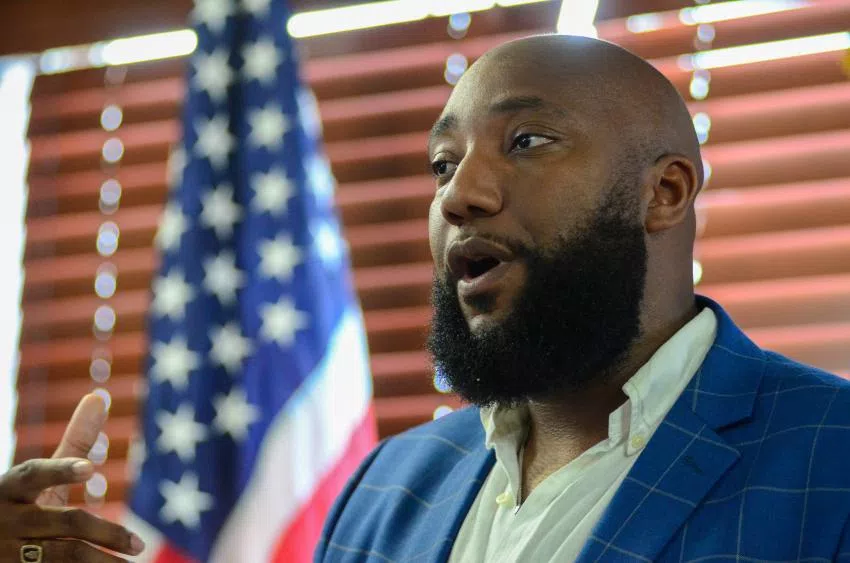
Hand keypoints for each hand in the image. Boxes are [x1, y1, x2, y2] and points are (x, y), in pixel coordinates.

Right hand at [0, 394, 144, 560]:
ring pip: (60, 558)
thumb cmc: (19, 505)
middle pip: (62, 523)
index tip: (90, 468)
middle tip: (140, 544)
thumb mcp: (39, 479)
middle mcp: (6, 519)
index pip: (33, 475)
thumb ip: (71, 444)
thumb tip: (99, 397)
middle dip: (105, 533)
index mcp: (10, 488)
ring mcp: (5, 551)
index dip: (60, 470)